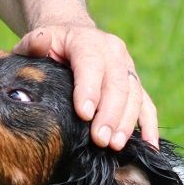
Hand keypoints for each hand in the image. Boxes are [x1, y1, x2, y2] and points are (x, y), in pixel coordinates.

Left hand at [13, 25, 158, 150]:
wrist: (72, 38)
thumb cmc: (50, 47)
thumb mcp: (38, 41)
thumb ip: (34, 44)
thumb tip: (40, 43)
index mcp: (87, 41)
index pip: (91, 64)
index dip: (89, 89)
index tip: (84, 115)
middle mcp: (113, 52)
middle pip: (117, 84)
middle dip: (110, 115)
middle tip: (100, 141)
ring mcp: (128, 69)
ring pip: (134, 96)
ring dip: (127, 123)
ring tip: (115, 146)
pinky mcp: (136, 85)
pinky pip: (147, 105)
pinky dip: (149, 126)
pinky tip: (150, 146)